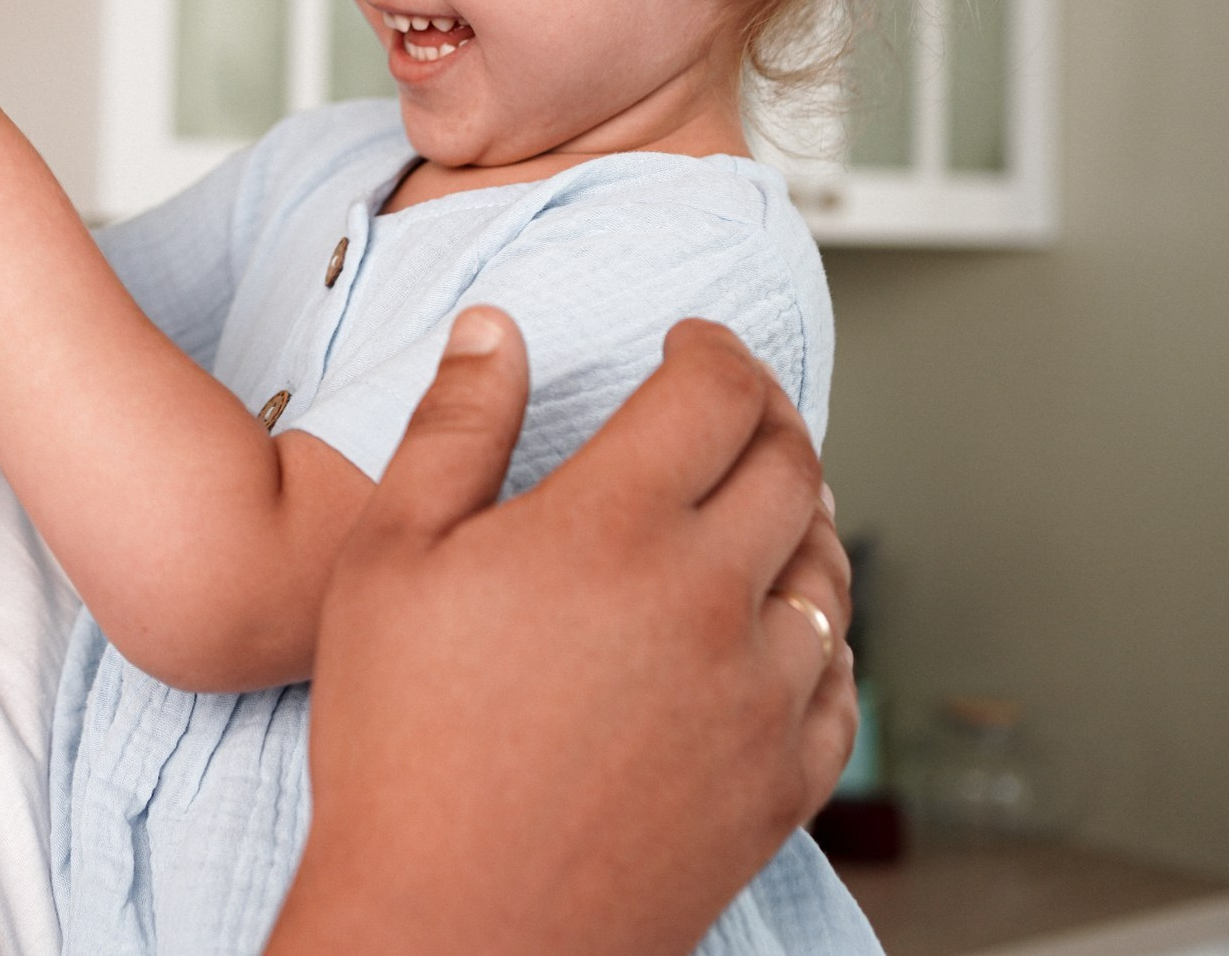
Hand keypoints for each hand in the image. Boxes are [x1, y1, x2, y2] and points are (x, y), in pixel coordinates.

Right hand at [269, 312, 854, 955]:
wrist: (448, 932)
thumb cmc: (401, 752)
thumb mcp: (387, 561)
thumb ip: (453, 429)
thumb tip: (495, 334)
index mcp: (614, 529)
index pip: (716, 392)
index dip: (712, 347)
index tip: (690, 342)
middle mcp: (708, 602)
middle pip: (789, 464)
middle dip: (764, 412)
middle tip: (729, 406)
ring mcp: (756, 699)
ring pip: (831, 568)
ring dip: (806, 511)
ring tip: (764, 499)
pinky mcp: (778, 784)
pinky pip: (841, 681)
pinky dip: (823, 629)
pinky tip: (782, 624)